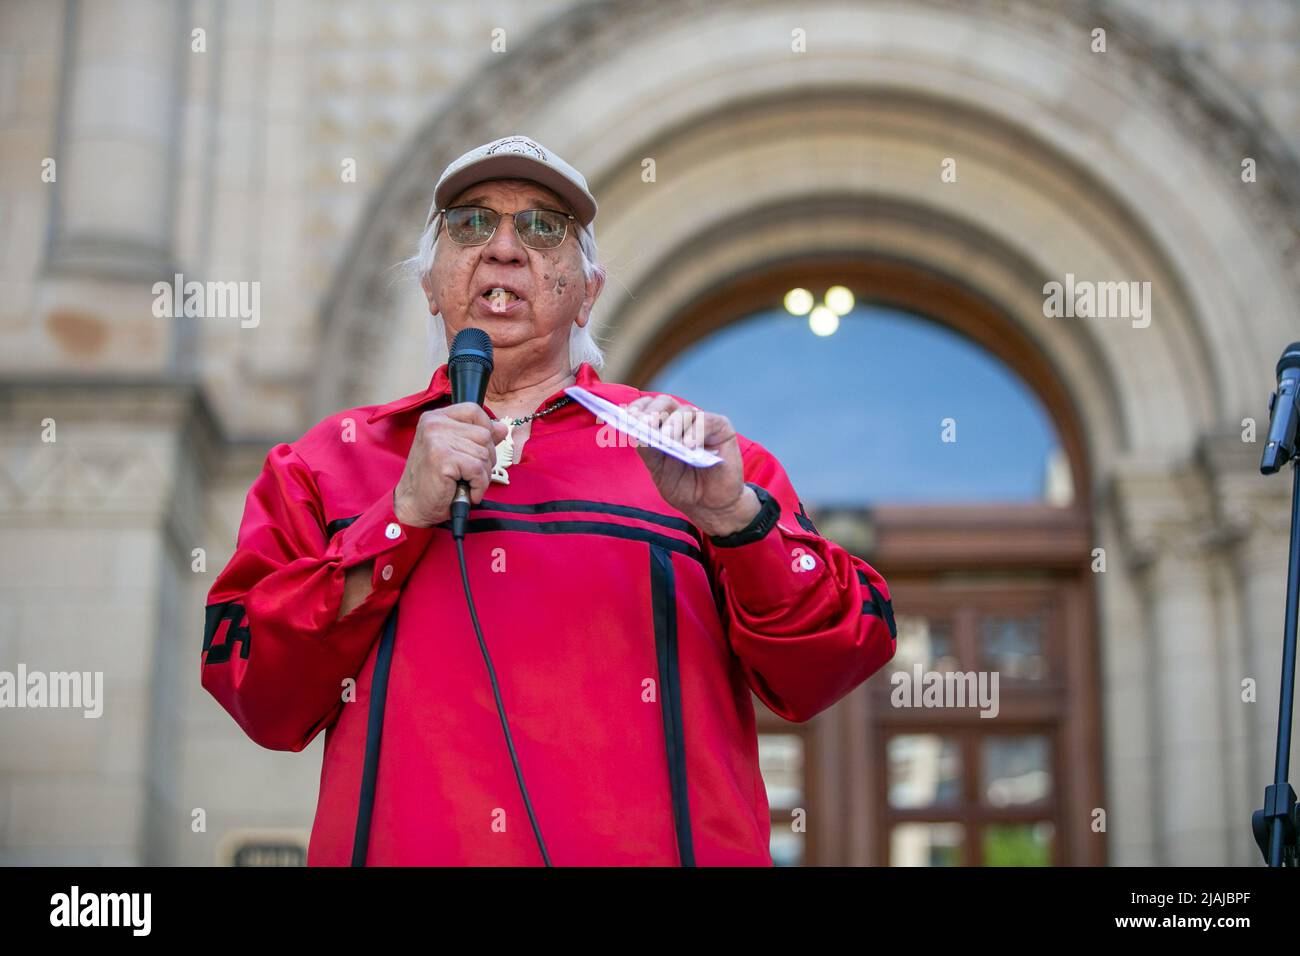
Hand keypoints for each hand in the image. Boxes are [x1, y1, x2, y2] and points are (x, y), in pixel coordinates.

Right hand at [393, 403, 509, 526]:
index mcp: (435, 418)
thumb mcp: (457, 451)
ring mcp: (437, 440)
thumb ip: (478, 437)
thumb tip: (502, 428)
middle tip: (469, 474)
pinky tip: (467, 491)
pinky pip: (478, 469)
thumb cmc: (435, 480)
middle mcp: (434, 425)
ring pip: (484, 453)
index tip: (479, 449)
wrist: (415, 505)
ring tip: (465, 483)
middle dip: (486, 459)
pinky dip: (479, 485)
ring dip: (482, 475)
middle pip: (484, 434)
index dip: (486, 429)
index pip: (474, 411)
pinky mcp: (443, 459)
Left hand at [626, 395, 760, 536]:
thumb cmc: (683, 486)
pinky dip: (696, 432)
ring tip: (667, 438)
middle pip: (665, 403)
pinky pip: (707, 421)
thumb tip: (637, 432)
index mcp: (662, 426)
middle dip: (653, 412)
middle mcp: (682, 420)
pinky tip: (688, 445)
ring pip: (685, 411)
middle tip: (645, 425)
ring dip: (674, 424)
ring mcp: (702, 422)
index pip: (648, 407)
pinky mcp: (722, 428)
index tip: (628, 416)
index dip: (638, 407)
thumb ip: (648, 450)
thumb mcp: (658, 470)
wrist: (708, 506)